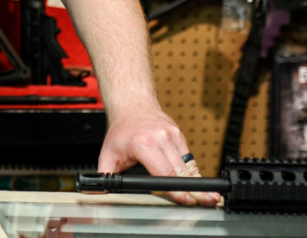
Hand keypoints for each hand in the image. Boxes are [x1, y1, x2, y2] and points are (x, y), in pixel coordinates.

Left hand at [98, 109, 219, 207]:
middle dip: (194, 189)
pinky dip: (193, 171)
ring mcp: (173, 135)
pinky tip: (198, 183)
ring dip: (198, 182)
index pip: (163, 170)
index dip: (176, 187)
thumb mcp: (108, 152)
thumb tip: (97, 190)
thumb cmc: (121, 130)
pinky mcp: (180, 136)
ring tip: (209, 197)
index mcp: (143, 143)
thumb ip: (105, 174)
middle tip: (205, 202)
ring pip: (188, 164)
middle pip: (181, 170)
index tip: (186, 199)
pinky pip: (189, 158)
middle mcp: (161, 138)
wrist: (132, 105)